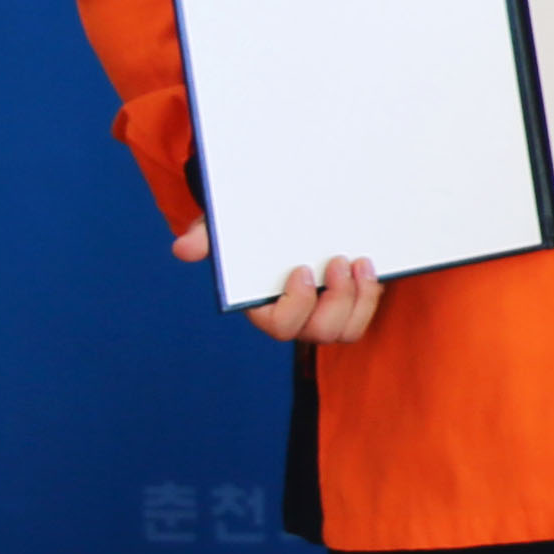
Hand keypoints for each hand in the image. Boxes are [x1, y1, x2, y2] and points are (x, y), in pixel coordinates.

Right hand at [182, 222, 385, 344]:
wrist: (287, 219)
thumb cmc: (249, 231)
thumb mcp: (228, 228)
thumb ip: (206, 237)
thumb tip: (183, 248)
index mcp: (264, 306)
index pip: (279, 326)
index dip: (296, 305)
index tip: (303, 270)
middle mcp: (296, 317)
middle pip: (318, 333)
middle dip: (335, 301)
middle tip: (339, 261)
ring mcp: (324, 313)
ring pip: (346, 331)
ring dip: (358, 301)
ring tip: (359, 263)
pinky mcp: (349, 303)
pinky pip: (363, 317)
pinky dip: (370, 296)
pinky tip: (368, 267)